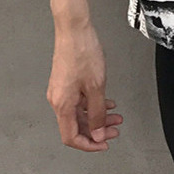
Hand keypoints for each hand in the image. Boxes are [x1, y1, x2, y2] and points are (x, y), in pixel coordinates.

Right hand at [46, 22, 122, 151]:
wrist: (74, 29)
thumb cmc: (82, 51)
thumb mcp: (96, 86)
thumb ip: (98, 112)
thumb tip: (98, 133)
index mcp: (62, 104)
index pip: (71, 137)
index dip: (89, 144)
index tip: (104, 143)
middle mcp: (58, 99)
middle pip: (76, 126)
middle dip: (97, 130)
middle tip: (114, 130)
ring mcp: (61, 89)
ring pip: (79, 112)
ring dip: (97, 116)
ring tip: (115, 116)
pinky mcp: (65, 80)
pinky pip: (78, 100)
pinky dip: (92, 104)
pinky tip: (106, 102)